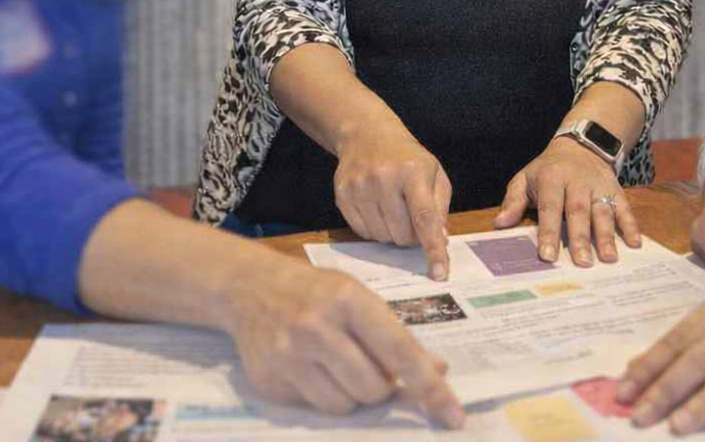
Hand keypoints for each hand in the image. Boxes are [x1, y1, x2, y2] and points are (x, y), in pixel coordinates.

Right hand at [222, 255, 464, 426]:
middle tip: (372, 368)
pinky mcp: (270, 381)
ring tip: (340, 367)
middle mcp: (316, 327)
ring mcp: (288, 356)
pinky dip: (324, 396)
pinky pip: (315, 409)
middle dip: (381, 388)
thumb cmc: (317, 293)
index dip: (430, 388)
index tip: (454, 416)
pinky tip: (311, 369)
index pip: (399, 352)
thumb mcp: (359, 297)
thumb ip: (396, 334)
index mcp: (348, 300)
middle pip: (373, 389)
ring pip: (345, 406)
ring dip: (353, 395)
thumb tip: (437, 370)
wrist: (250, 288)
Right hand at [334, 124, 451, 279]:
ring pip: (382, 237)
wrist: (367, 134)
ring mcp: (359, 186)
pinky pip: (362, 233)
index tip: (440, 274)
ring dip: (392, 233)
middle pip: (402, 234)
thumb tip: (440, 241)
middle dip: (411, 236)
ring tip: (394, 210)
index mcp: (412, 172)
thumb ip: (440, 208)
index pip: (425, 218)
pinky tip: (377, 209)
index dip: (433, 248)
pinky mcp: (342, 194)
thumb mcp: (434, 173)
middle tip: (411, 218)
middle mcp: (384, 178)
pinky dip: (374, 229)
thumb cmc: (407, 158)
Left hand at [493, 138, 641, 265]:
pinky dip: (631, 225)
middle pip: (579, 211)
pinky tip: (634, 243)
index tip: (547, 256)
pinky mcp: (616, 189)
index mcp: (551, 178)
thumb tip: (499, 224)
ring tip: (609, 259)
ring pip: (603, 211)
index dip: (548, 232)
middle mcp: (577, 182)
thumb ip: (514, 201)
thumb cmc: (548, 169)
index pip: (550, 208)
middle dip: (580, 238)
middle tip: (582, 263)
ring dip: (607, 235)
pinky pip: (625, 207)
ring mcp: (599, 185)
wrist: (580, 145)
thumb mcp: (525, 178)